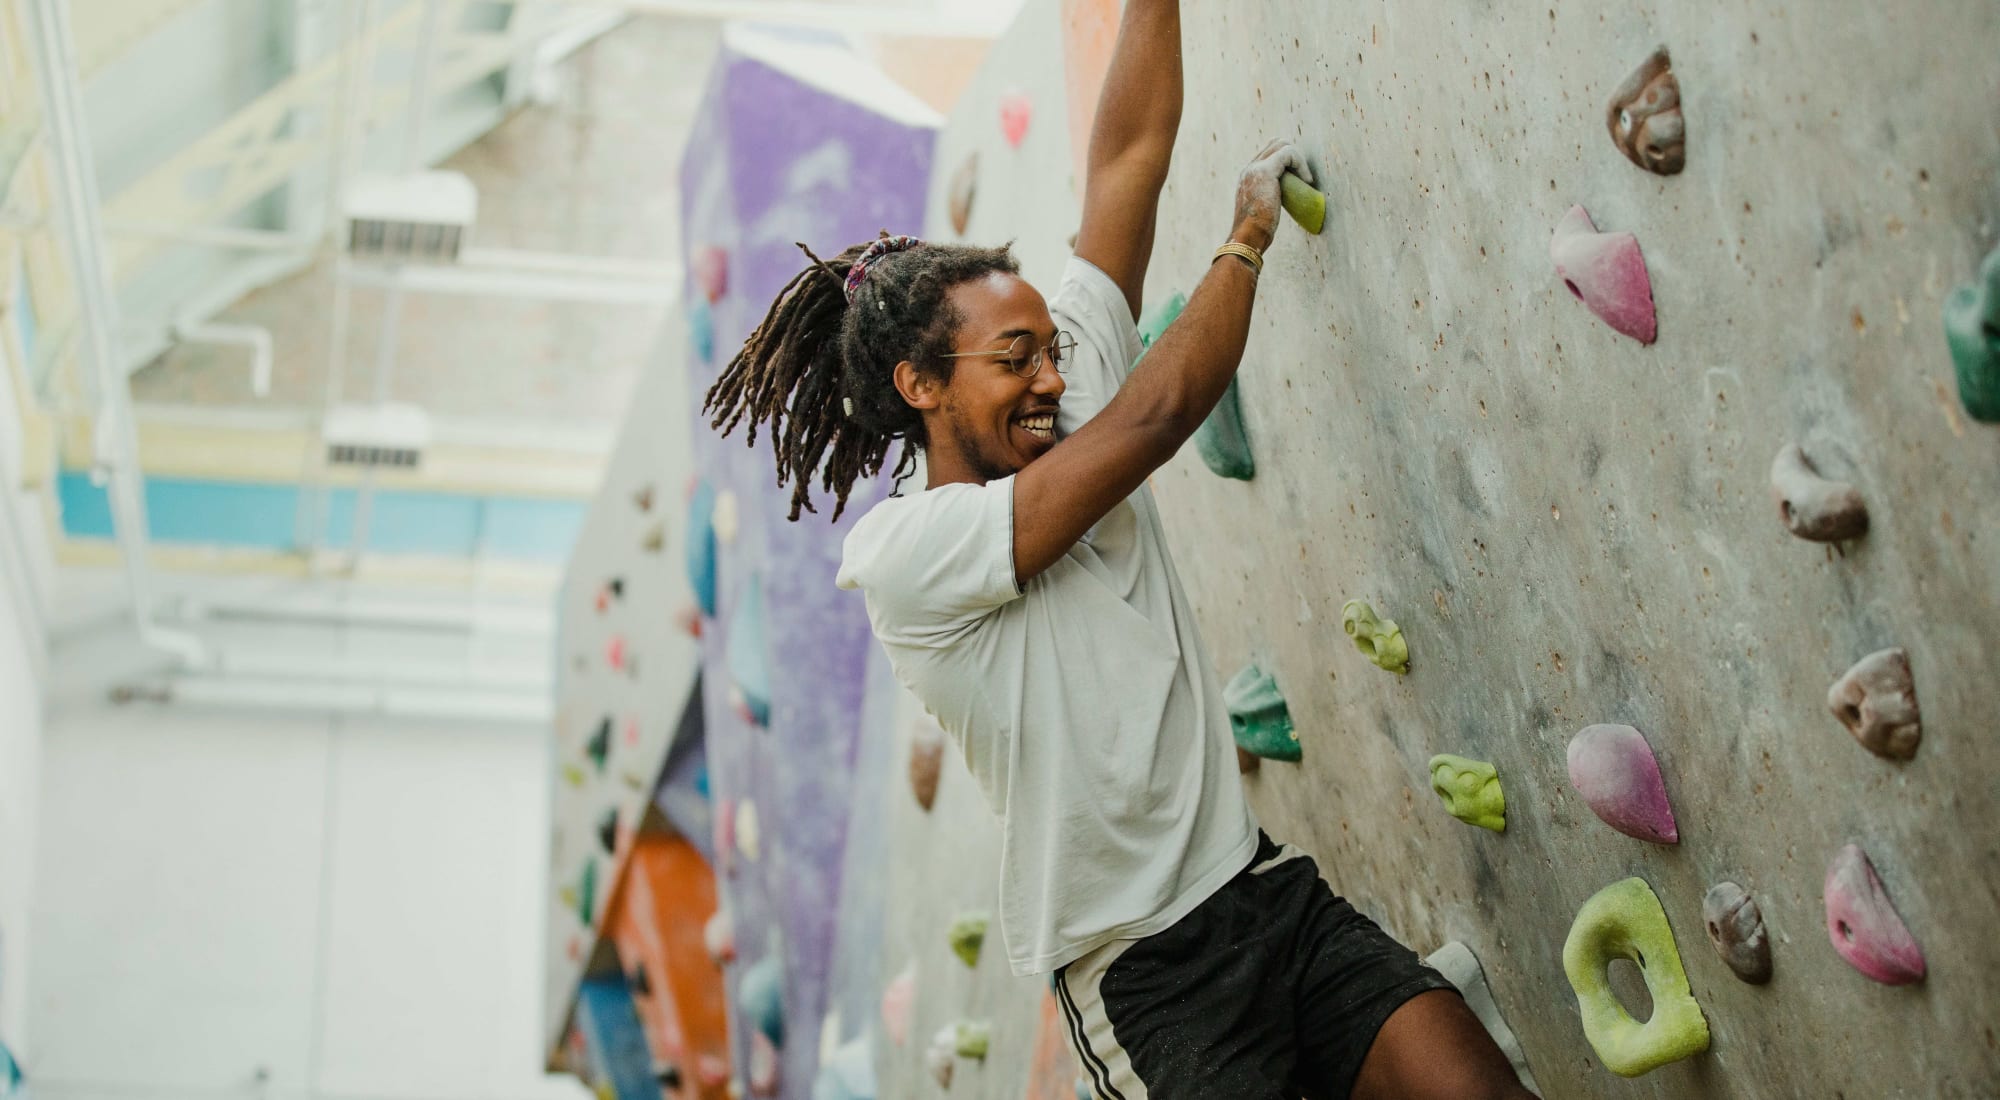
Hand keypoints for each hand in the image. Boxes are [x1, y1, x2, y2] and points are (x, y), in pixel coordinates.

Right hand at [1230, 139, 1310, 253]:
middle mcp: (1249, 168)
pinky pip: (1288, 153)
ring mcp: (1255, 168)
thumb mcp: (1262, 209)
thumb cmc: (1257, 232)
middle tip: (1304, 179)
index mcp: (1247, 176)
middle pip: (1276, 143)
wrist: (1248, 237)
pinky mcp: (1266, 171)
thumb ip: (1268, 198)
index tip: (1298, 181)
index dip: (1288, 161)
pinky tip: (1307, 180)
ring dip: (1299, 159)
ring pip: (1282, 144)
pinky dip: (1301, 163)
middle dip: (1294, 157)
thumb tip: (1281, 202)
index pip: (1269, 153)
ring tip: (1306, 180)